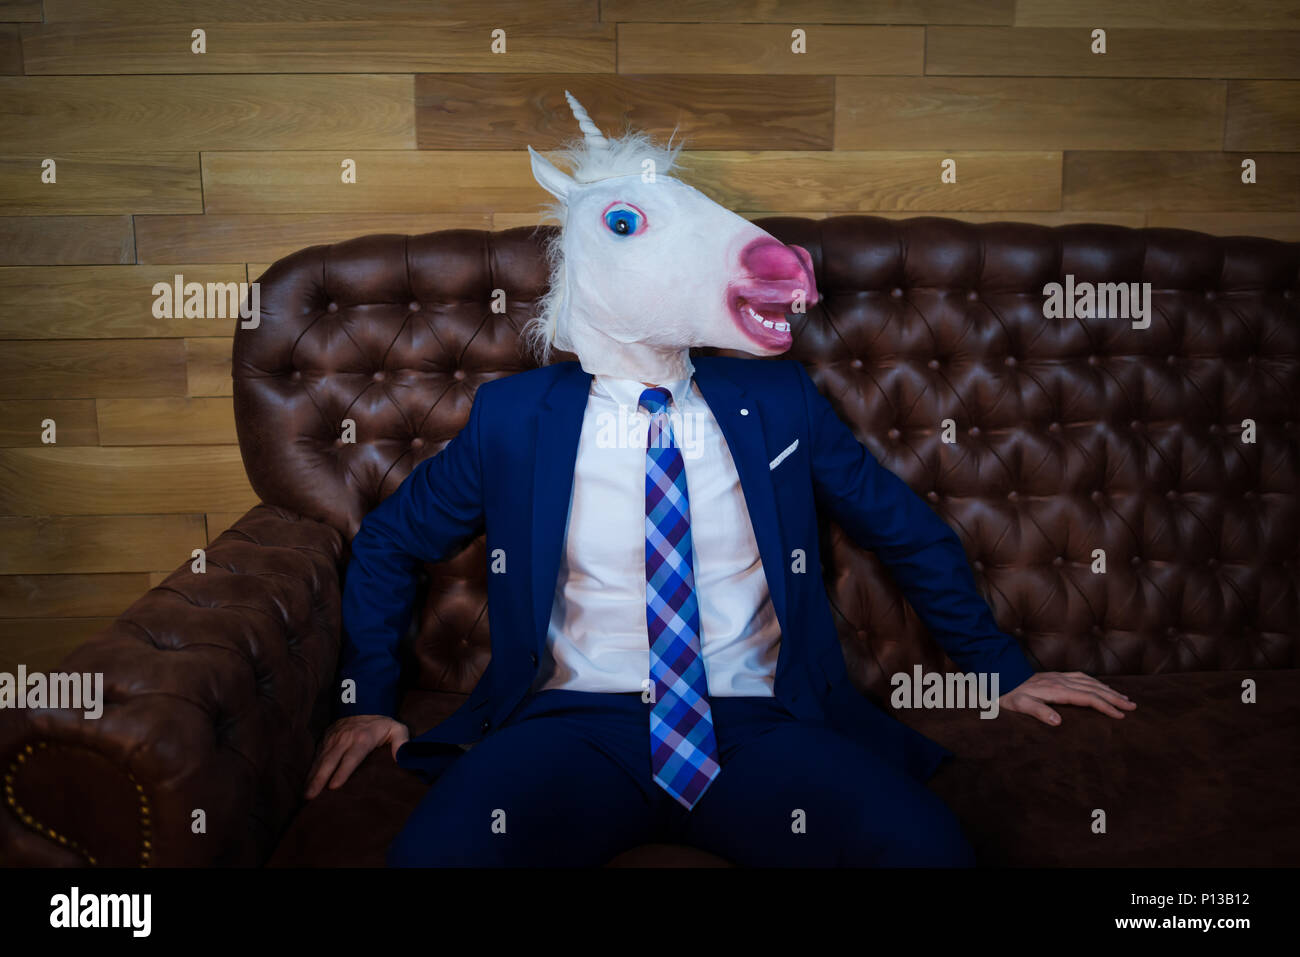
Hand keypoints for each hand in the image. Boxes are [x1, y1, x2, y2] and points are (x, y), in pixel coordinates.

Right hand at [304, 714, 409, 798]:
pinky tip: (305, 783)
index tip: (334, 786)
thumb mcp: (396, 728)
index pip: (352, 757)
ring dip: (312, 777)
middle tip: (312, 796)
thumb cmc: (381, 724)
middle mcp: (344, 740)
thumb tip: (402, 758)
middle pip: (331, 761)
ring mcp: (332, 740)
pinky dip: (310, 770)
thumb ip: (401, 742)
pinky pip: (316, 757)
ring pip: (321, 760)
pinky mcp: (324, 741)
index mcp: (362, 738)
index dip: (343, 771)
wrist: (362, 705)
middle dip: (320, 778)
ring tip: (306, 794)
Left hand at [1000, 671, 1135, 725]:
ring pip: (1091, 682)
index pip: (1087, 698)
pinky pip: (1082, 677)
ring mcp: (1060, 677)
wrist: (1000, 677)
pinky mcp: (1057, 676)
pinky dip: (1096, 682)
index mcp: (1056, 690)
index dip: (1105, 706)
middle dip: (1114, 698)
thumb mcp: (1019, 706)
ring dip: (1109, 689)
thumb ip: (1038, 712)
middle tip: (1132, 706)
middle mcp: (1061, 681)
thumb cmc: (1009, 695)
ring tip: (1124, 698)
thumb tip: (1057, 722)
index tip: (1120, 715)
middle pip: (1094, 689)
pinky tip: (1102, 686)